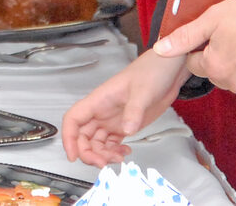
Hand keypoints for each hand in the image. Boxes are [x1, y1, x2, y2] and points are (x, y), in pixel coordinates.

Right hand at [62, 51, 189, 165]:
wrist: (167, 70)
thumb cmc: (151, 72)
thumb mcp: (143, 91)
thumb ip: (133, 111)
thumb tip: (126, 130)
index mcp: (99, 100)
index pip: (74, 119)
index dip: (68, 138)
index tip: (73, 155)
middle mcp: (102, 111)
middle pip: (83, 136)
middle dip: (88, 152)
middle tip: (102, 164)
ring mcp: (113, 118)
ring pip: (97, 142)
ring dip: (102, 154)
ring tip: (118, 159)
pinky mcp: (125, 124)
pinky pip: (112, 142)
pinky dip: (114, 151)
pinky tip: (126, 152)